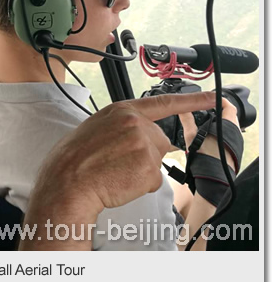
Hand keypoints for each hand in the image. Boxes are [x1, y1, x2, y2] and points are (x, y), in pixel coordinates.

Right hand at [21, 92, 215, 249]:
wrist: (68, 182)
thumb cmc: (73, 159)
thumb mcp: (94, 128)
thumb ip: (120, 126)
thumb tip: (132, 138)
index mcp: (121, 110)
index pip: (163, 103)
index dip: (192, 100)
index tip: (213, 96)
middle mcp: (136, 123)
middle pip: (159, 140)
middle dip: (146, 153)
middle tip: (118, 163)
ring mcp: (144, 144)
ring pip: (156, 161)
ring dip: (141, 170)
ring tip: (114, 172)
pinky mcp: (150, 167)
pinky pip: (153, 180)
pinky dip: (139, 185)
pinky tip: (119, 182)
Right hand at [178, 97, 239, 166]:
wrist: (212, 179)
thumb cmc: (205, 158)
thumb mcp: (191, 135)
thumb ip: (186, 119)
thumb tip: (181, 108)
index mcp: (229, 125)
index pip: (228, 105)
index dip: (217, 100)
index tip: (207, 99)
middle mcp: (235, 133)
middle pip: (227, 116)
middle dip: (214, 113)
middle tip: (201, 111)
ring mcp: (234, 143)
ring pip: (225, 128)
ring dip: (214, 125)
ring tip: (200, 126)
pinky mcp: (231, 151)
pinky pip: (224, 138)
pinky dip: (215, 135)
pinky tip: (204, 139)